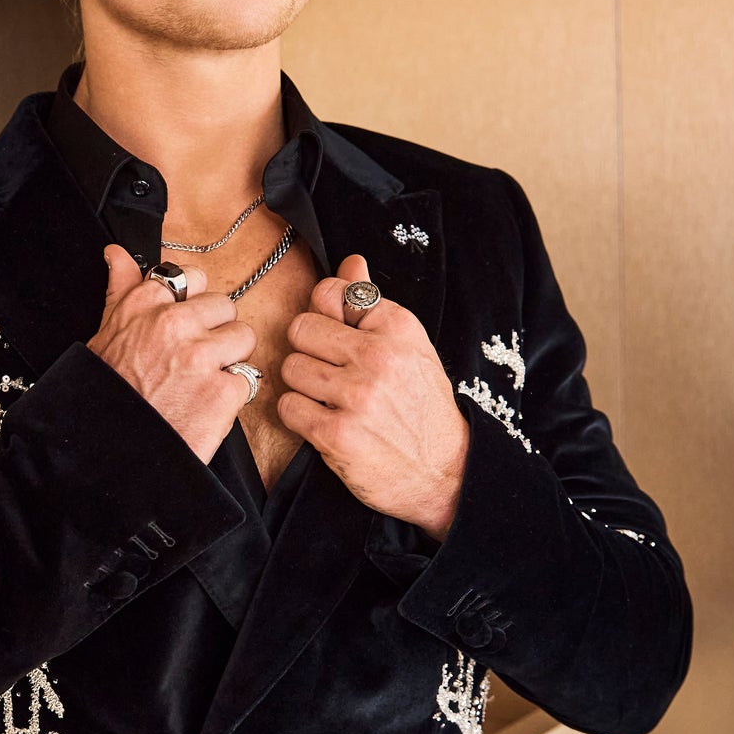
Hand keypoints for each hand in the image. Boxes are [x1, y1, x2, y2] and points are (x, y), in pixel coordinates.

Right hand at [87, 244, 257, 464]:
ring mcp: (201, 356)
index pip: (192, 277)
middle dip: (215, 332)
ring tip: (202, 383)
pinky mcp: (223, 391)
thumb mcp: (105, 333)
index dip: (194, 304)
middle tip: (193, 361)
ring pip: (243, 338)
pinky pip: (247, 380)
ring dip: (230, 360)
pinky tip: (205, 408)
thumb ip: (121, 289)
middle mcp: (174, 323)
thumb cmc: (106, 394)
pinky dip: (232, 397)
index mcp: (144, 305)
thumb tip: (117, 253)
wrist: (109, 452)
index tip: (186, 323)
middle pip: (224, 306)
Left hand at [277, 254, 468, 542]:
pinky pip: (288, 407)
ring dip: (302, 385)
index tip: (337, 339)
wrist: (445, 471)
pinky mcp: (337, 433)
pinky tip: (323, 421)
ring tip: (328, 398)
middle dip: (307, 350)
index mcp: (397, 326)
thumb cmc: (422, 406)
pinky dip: (299, 416)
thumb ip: (371, 303)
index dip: (323, 317)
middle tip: (328, 371)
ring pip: (290, 368)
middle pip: (300, 328)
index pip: (328, 294)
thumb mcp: (408, 346)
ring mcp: (357, 396)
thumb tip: (351, 262)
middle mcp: (378, 356)